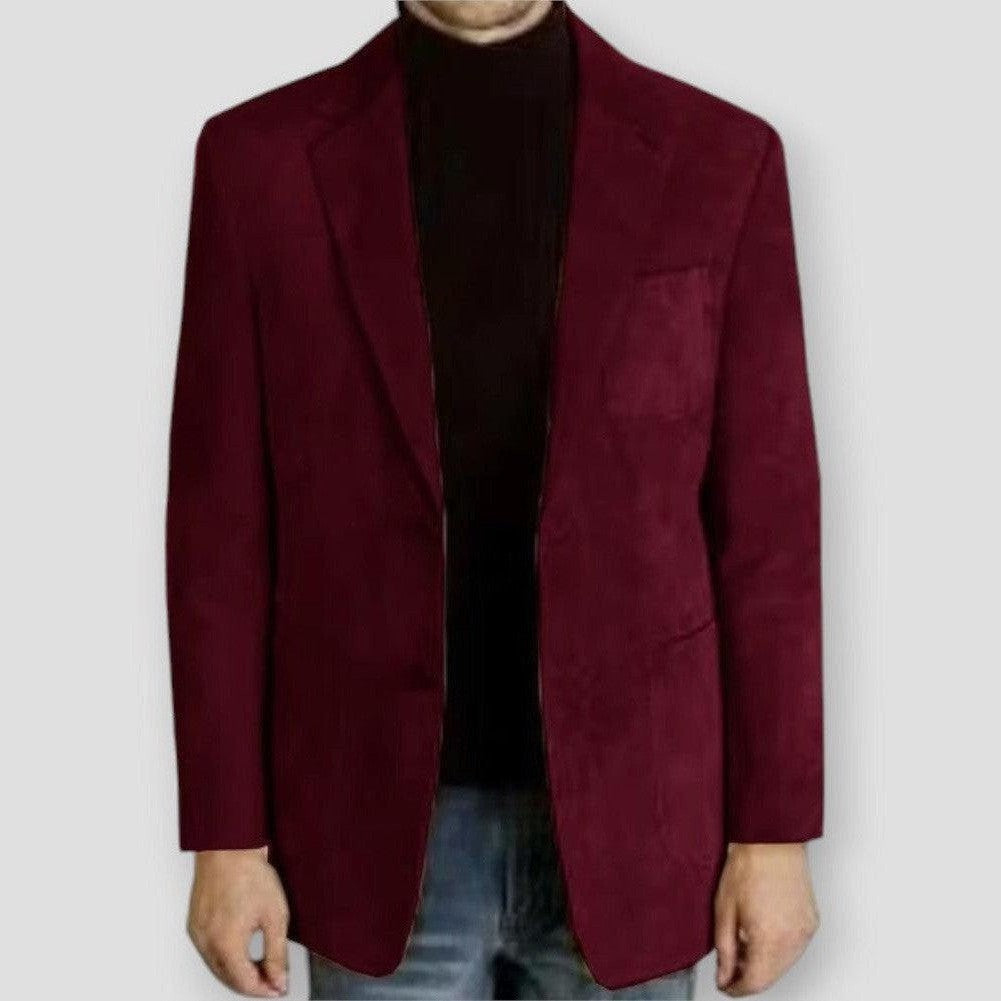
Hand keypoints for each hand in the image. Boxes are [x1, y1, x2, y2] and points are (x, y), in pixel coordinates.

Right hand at [187, 846, 289, 996]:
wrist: (229, 847)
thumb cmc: (249, 874)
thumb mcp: (274, 916)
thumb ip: (277, 954)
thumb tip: (278, 979)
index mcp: (226, 944)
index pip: (244, 982)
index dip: (264, 989)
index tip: (277, 987)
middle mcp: (207, 942)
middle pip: (228, 978)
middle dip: (251, 983)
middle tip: (271, 979)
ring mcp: (198, 933)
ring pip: (217, 966)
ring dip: (237, 971)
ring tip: (259, 965)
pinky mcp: (194, 923)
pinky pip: (209, 951)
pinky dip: (225, 956)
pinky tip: (240, 949)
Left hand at [713, 843, 818, 995]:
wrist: (772, 840)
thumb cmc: (748, 866)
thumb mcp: (724, 909)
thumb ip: (725, 949)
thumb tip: (724, 975)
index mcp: (769, 938)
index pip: (755, 983)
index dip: (736, 988)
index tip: (725, 984)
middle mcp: (793, 940)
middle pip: (771, 977)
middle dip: (749, 976)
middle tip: (730, 964)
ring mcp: (805, 932)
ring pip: (784, 965)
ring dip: (764, 963)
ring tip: (744, 942)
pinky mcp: (811, 922)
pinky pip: (795, 948)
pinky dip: (779, 949)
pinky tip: (763, 932)